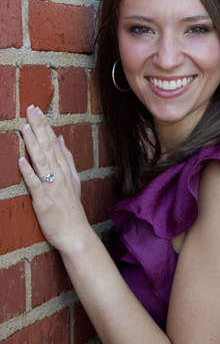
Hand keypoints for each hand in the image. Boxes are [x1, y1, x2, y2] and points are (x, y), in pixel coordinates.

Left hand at [19, 105, 89, 252]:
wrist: (75, 234)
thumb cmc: (71, 208)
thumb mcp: (74, 179)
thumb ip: (67, 158)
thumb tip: (61, 138)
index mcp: (64, 169)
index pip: (53, 142)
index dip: (45, 126)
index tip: (37, 110)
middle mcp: (59, 175)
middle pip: (47, 147)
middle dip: (38, 128)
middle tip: (30, 110)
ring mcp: (52, 188)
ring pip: (41, 162)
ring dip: (33, 144)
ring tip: (25, 128)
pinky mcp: (44, 202)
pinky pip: (35, 185)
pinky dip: (28, 173)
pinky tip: (21, 160)